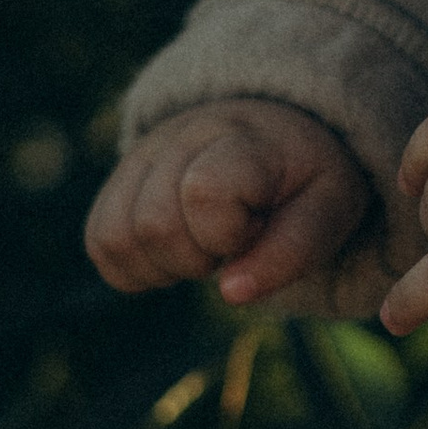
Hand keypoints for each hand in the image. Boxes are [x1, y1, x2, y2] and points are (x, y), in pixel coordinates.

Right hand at [85, 98, 371, 307]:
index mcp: (241, 137)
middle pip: (153, 224)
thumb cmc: (304, 181)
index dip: (229, 233)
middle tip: (234, 239)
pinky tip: (177, 252)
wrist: (276, 138)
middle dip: (198, 257)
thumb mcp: (328, 210)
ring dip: (165, 265)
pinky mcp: (118, 181)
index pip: (203, 192)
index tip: (258, 225)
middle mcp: (180, 135)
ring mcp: (142, 154)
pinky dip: (137, 266)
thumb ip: (292, 250)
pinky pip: (99, 242)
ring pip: (116, 237)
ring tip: (205, 245)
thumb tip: (231, 292)